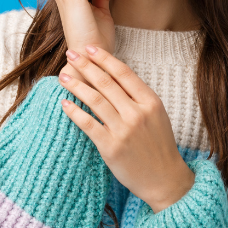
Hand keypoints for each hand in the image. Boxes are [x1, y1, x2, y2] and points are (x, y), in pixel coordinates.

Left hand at [58, 45, 195, 212]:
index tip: (89, 48)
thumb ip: (138, 97)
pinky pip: (88, 124)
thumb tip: (112, 76)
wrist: (165, 179)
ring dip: (76, 85)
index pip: (123, 73)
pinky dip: (74, 112)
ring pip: (95, 100)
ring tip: (63, 76)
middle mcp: (137, 113)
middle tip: (71, 53)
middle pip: (106, 82)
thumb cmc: (159, 145)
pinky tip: (65, 103)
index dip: (104, 58)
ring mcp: (123, 130)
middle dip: (86, 65)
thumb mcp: (156, 115)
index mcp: (150, 102)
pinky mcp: (110, 147)